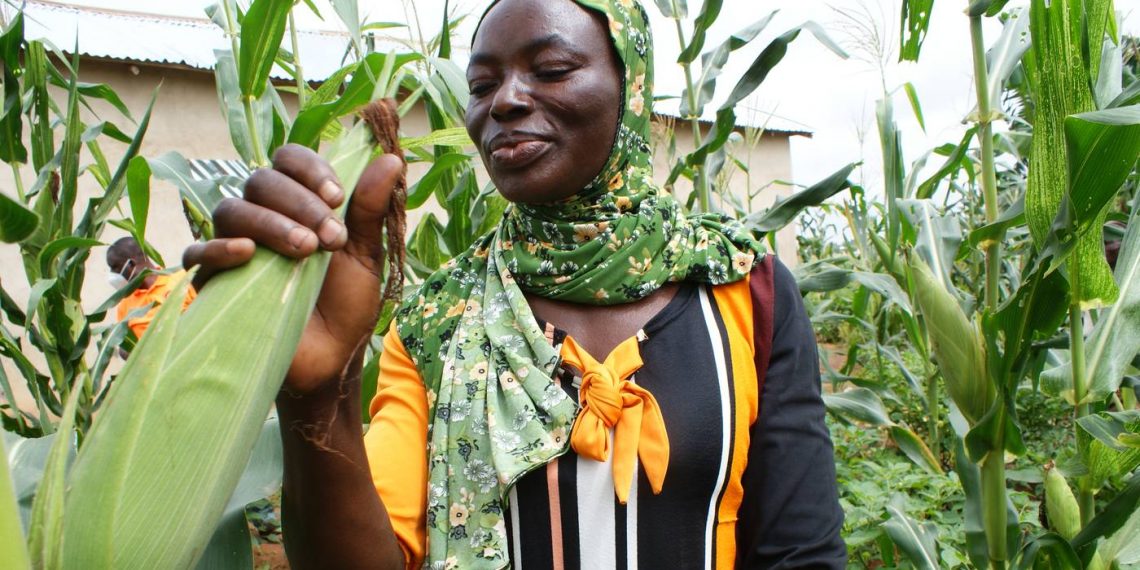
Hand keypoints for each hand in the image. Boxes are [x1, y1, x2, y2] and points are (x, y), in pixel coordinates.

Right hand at [183, 144, 401, 395]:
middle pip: (261, 181)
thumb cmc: (346, 305)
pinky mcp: (214, 281)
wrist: (331, 360)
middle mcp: (261, 218)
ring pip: (232, 210)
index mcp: (297, 204)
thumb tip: (391, 159)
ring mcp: (234, 248)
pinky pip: (197, 253)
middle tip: (330, 237)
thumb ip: (371, 209)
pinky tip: (247, 254)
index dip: (309, 169)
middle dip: (300, 203)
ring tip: (305, 250)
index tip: (338, 197)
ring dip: (270, 222)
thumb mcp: (365, 256)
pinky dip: (219, 247)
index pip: (287, 160)